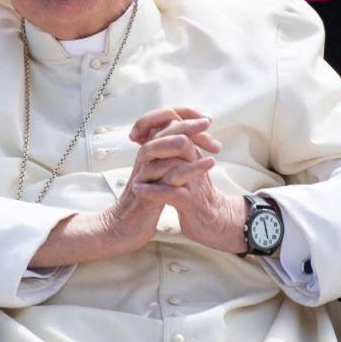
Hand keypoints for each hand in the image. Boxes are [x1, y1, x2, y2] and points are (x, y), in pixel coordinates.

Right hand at [29, 106, 226, 267]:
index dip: (184, 114)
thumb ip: (170, 154)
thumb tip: (189, 136)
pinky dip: (192, 169)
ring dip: (191, 141)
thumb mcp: (160, 172)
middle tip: (208, 121)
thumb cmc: (147, 199)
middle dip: (189, 122)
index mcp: (150, 150)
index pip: (163, 119)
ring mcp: (145, 173)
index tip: (206, 119)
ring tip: (214, 145)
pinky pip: (169, 175)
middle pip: (163, 127)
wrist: (126, 227)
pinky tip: (209, 165)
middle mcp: (145, 157)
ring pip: (164, 147)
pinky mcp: (148, 192)